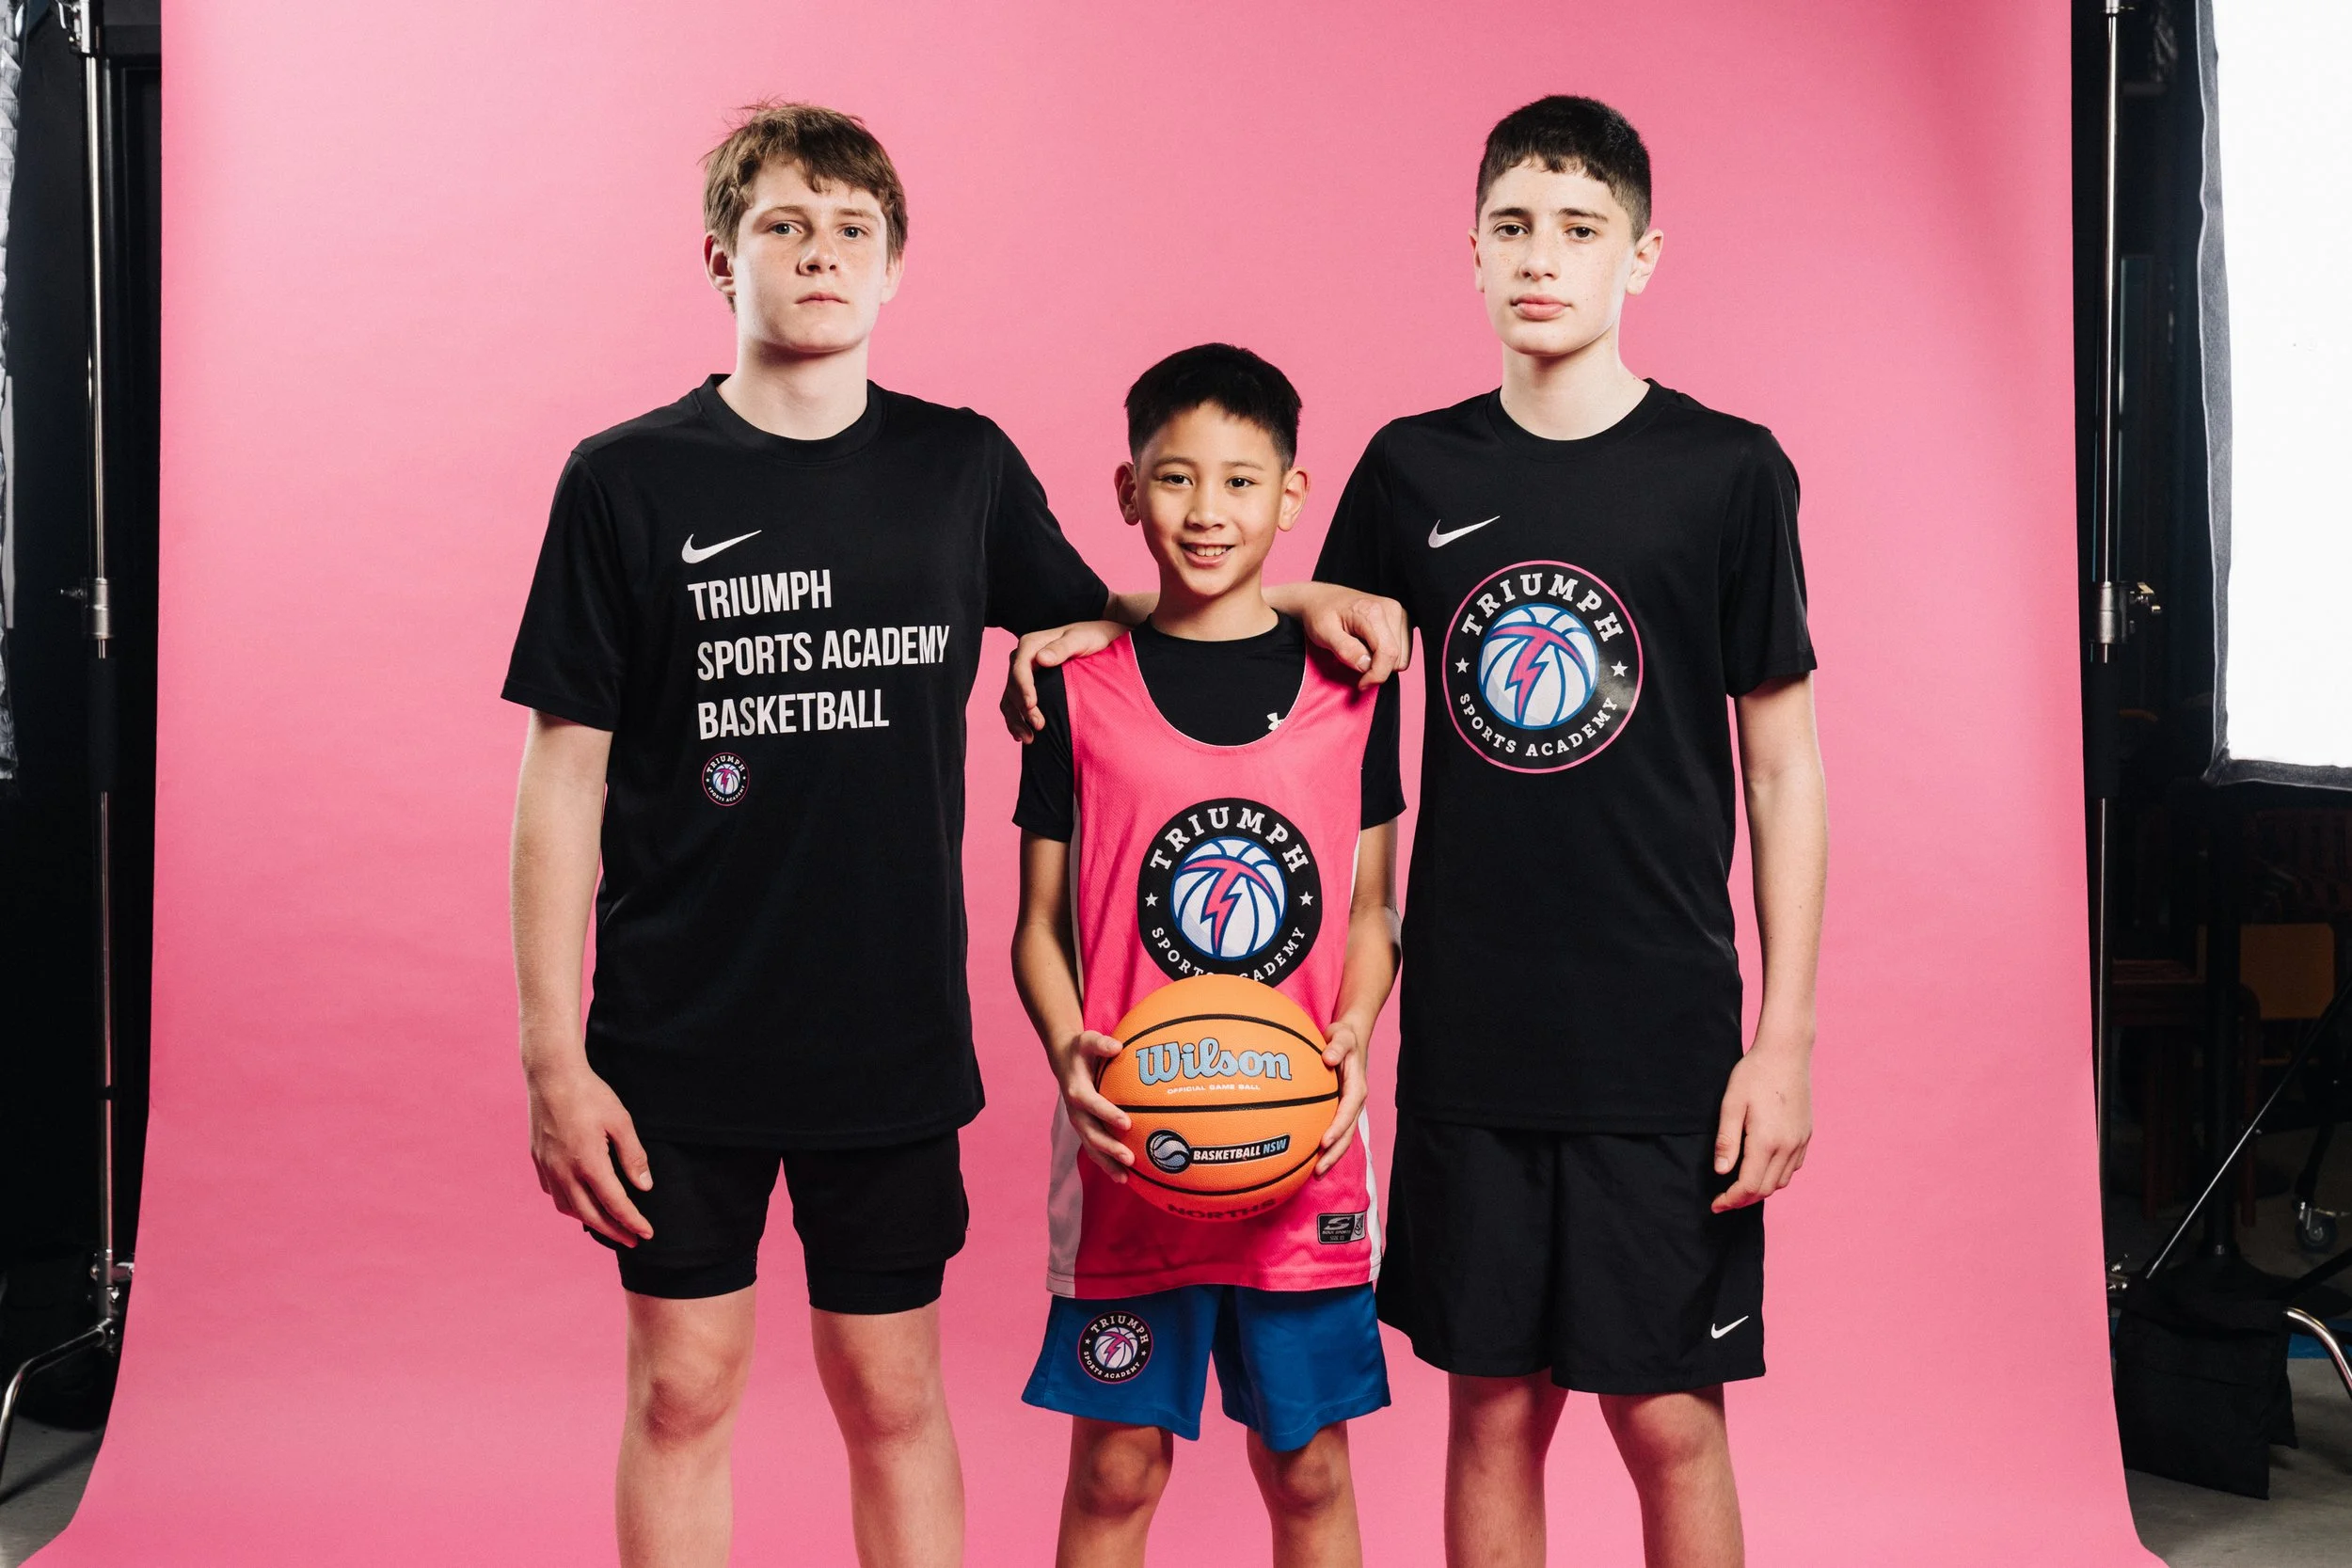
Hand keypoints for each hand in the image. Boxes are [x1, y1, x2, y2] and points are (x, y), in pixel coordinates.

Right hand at [527, 1064, 654, 1244]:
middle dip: (613, 1231)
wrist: (551, 1075)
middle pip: (590, 1215)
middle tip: (631, 1240)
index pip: (615, 1204)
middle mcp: (564, 1171)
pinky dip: (569, 1203)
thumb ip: (633, 1156)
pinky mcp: (538, 1160)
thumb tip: (644, 1187)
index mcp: (589, 1163)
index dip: (632, 1222)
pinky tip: (579, 1200)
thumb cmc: (590, 1094)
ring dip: (589, 1220)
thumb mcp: (621, 1121)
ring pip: (567, 1207)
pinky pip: (553, 1192)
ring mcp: (548, 1167)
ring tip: (607, 1223)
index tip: (646, 1234)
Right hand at [1000, 620, 1128, 740]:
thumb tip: (1041, 659)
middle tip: (1039, 726)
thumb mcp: (1080, 639)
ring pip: (1010, 698)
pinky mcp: (1028, 686)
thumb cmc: (1091, 637)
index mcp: (1031, 644)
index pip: (1020, 667)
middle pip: (1013, 686)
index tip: (1032, 705)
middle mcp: (1023, 658)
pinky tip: (1021, 735)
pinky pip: (1015, 704)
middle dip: (1022, 708)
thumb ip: (1062, 648)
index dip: (1023, 687)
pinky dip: (1017, 720)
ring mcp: (1024, 673)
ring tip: (1028, 738)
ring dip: (1016, 719)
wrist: (1097, 639)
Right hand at [1050, 1029, 1134, 1180]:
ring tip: (1125, 1178)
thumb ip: (1102, 1044)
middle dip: (1109, 1147)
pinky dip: (1107, 1164)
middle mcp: (1075, 1111)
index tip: (1126, 1123)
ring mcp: (1079, 1123)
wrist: (1064, 1061)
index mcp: (1077, 1090)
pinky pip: (1094, 1150)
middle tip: (1130, 1158)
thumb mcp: (1088, 1040)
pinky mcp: (1084, 1130)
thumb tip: (1117, 1046)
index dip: (1107, 1113)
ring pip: (1091, 1147)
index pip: (1092, 1104)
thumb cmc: (1082, 1050)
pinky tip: (1124, 1178)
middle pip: (1091, 1133)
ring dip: (1107, 1163)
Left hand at [1294, 585, 1410, 689]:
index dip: (1376, 675)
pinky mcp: (1403, 620)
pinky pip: (1403, 653)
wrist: (1323, 598)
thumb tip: (1366, 666)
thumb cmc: (1321, 614)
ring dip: (1382, 663)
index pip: (1388, 653)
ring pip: (1401, 658)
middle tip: (1355, 662)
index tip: (1361, 684)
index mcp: (1373, 612)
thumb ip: (1345, 650)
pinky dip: (1386, 657)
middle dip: (1377, 669)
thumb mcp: (1323, 633)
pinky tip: (1370, 646)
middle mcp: (1392, 610)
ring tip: (1361, 650)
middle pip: (1397, 659)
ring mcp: (1400, 614)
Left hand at [1316, 1018, 1369, 1172]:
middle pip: (1347, 1134)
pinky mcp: (1340, 1109)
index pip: (1347, 1112)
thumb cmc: (1344, 1037)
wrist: (1349, 1038)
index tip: (1323, 1142)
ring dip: (1331, 1155)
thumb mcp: (1342, 1035)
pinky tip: (1309, 1157)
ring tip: (1315, 1173)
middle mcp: (1354, 1102)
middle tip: (1317, 1170)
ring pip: (1342, 1137)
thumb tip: (1328, 1057)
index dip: (1337, 1129)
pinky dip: (1326, 1146)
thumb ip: (1336, 1046)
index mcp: (1357, 1088)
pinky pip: (1334, 1130)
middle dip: (1334, 1153)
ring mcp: (1348, 1108)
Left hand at [1711, 1039, 1811, 1212]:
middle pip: (1766, 1189)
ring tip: (1740, 1187)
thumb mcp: (1731, 1104)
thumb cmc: (1754, 1074)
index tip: (1716, 1204)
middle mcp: (1788, 1146)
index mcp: (1767, 1141)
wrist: (1786, 1052)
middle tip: (1724, 1200)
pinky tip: (1762, 1168)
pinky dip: (1777, 1175)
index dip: (1731, 1200)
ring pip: (1782, 1181)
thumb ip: (1727, 1141)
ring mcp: (1800, 1141)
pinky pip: (1793, 1167)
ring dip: (1761, 1189)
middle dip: (1744, 1199)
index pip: (1749, 1185)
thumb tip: (1722, 1172)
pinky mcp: (1806, 1134)